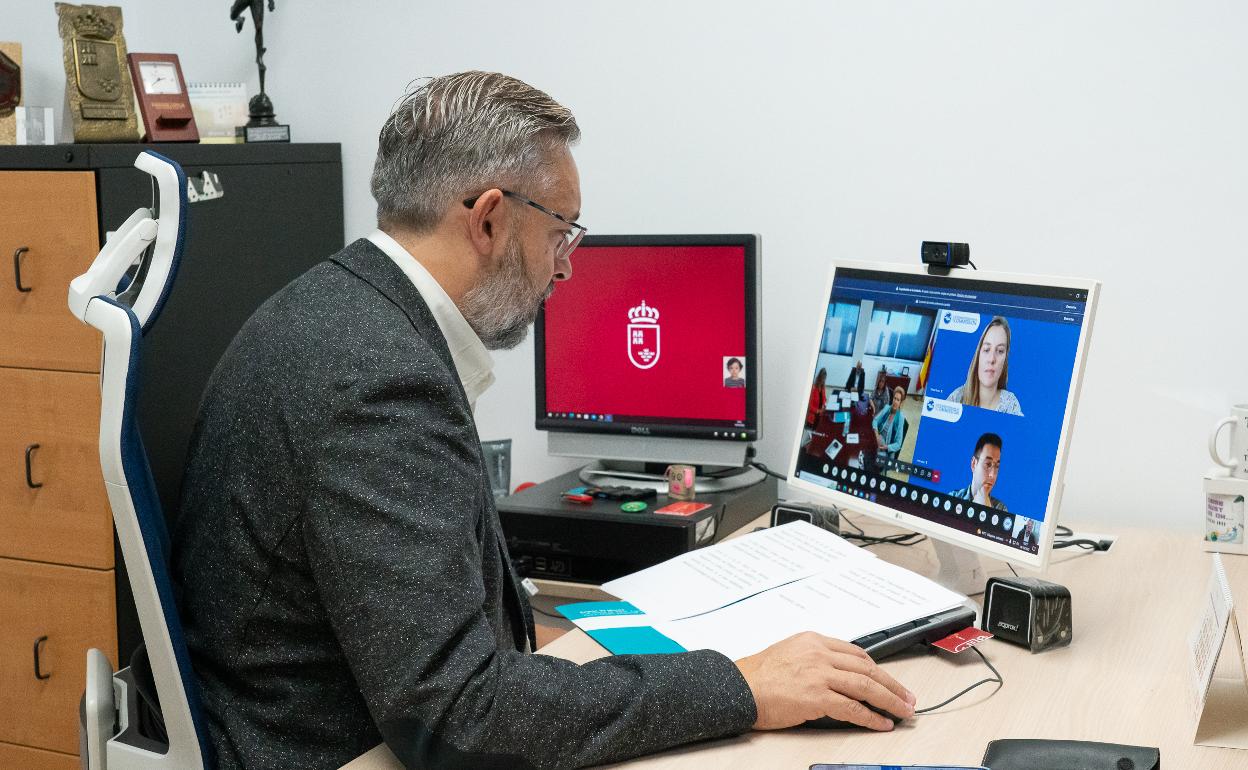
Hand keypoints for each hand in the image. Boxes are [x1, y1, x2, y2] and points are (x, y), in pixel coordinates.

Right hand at [734, 631, 915, 730]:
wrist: (738, 687)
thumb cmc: (758, 675)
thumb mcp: (790, 652)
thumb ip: (814, 658)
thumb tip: (836, 674)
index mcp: (814, 641)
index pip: (856, 653)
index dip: (877, 669)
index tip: (887, 680)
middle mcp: (820, 654)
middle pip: (868, 668)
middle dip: (892, 685)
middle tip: (907, 697)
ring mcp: (819, 675)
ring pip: (866, 687)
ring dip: (890, 700)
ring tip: (903, 711)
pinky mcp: (817, 697)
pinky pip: (853, 708)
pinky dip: (871, 717)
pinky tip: (882, 723)